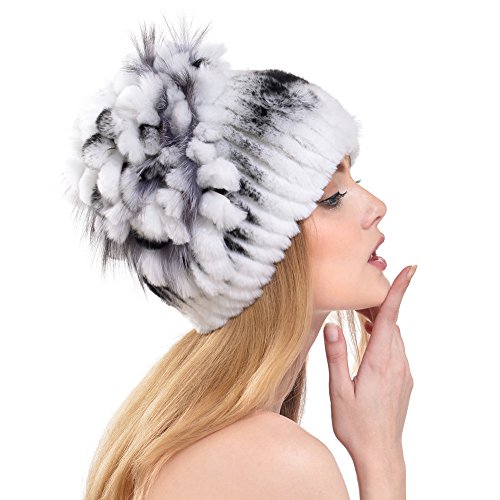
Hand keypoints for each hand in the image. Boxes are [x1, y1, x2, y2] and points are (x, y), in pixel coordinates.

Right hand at [323, 265, 416, 463]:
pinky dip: (384, 338)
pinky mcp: (404, 380)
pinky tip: (369, 343)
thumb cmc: (356, 425)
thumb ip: (336, 355)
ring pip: (394, 336)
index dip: (399, 291)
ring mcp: (403, 372)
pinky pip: (396, 349)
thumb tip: (333, 324)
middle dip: (379, 304)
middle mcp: (397, 363)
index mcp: (380, 362)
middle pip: (391, 323)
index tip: (410, 270)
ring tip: (360, 317)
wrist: (381, 454)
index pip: (390, 317)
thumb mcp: (339, 390)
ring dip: (380, 322)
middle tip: (359, 296)